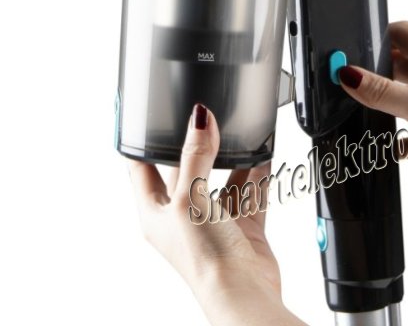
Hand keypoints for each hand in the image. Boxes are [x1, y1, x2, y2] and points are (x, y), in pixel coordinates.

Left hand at [128, 104, 306, 324]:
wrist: (242, 291)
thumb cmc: (203, 259)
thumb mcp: (190, 199)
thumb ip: (195, 156)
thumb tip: (200, 120)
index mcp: (156, 213)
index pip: (143, 169)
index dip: (145, 144)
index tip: (151, 116)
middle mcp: (183, 216)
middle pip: (188, 170)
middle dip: (200, 146)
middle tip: (210, 118)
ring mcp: (214, 221)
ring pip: (223, 180)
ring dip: (234, 160)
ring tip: (242, 132)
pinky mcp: (242, 227)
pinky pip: (251, 193)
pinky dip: (258, 175)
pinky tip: (264, 155)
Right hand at [337, 21, 407, 278]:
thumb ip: (382, 91)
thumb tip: (349, 74)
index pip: (404, 33)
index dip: (378, 36)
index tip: (353, 48)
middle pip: (403, 63)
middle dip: (377, 70)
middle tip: (350, 81)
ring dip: (388, 102)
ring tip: (362, 109)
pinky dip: (402, 136)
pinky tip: (389, 148)